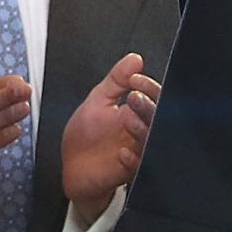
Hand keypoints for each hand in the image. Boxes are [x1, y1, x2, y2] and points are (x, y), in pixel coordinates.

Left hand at [59, 52, 159, 219]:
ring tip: (129, 121)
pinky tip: (121, 153)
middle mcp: (140, 131)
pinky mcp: (129, 172)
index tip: (134, 80)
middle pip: (158, 118)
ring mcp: (136, 152)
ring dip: (142, 130)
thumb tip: (134, 59)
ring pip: (151, 141)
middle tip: (133, 99)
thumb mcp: (97, 101)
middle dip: (148, 107)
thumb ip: (116, 80)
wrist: (73, 168)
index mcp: (135, 113)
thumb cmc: (86, 136)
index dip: (148, 87)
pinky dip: (132, 159)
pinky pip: (139, 167)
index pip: (154, 97)